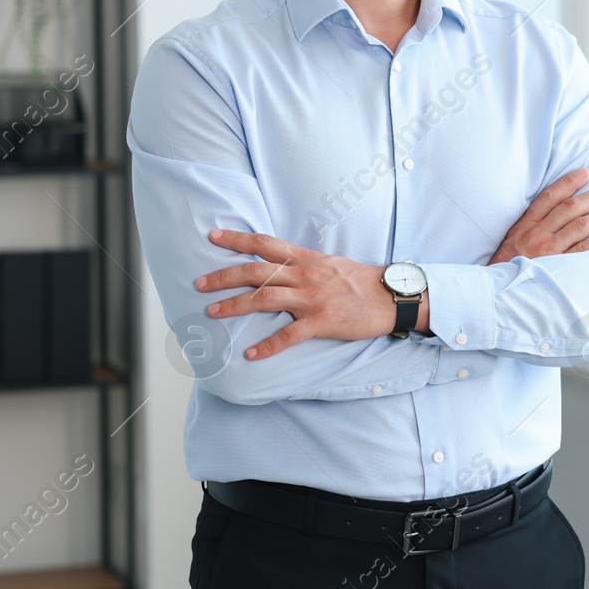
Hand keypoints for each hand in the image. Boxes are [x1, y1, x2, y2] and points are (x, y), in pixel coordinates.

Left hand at [195, 229, 418, 359]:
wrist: (390, 296)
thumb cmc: (359, 281)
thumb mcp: (329, 263)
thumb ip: (302, 263)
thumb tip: (278, 265)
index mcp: (305, 259)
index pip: (265, 244)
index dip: (237, 239)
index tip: (213, 235)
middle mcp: (304, 275)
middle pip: (256, 272)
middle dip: (224, 276)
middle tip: (199, 283)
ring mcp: (312, 298)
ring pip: (265, 299)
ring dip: (235, 306)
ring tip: (212, 312)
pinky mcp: (322, 322)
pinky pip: (289, 335)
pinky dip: (268, 345)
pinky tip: (251, 354)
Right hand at [488, 167, 588, 265]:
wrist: (497, 290)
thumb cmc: (506, 264)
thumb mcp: (512, 238)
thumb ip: (530, 224)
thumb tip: (555, 209)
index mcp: (526, 223)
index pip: (550, 196)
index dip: (569, 182)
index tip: (587, 172)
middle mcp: (538, 233)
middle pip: (571, 208)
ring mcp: (549, 250)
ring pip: (581, 226)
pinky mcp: (558, 267)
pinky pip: (585, 251)